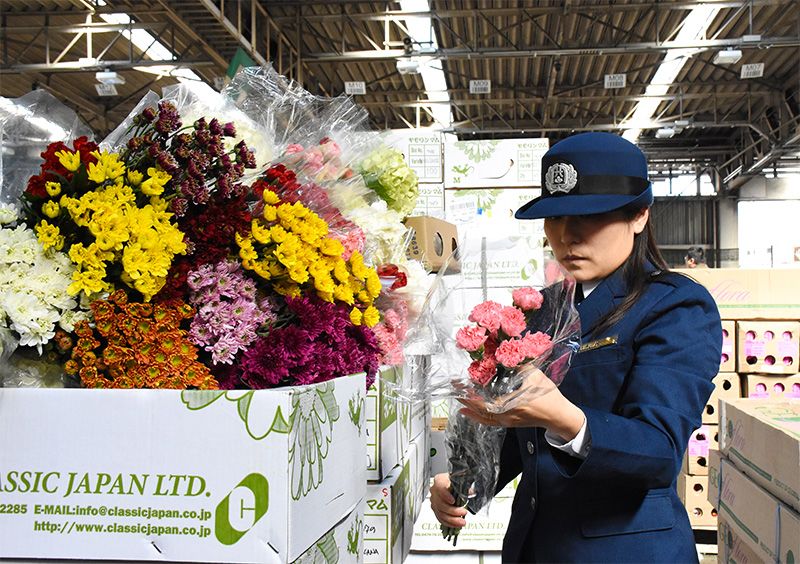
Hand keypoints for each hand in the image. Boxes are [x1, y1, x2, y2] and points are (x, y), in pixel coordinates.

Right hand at [429, 473, 466, 529]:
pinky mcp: (436, 510)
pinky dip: (449, 523)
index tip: (453, 501)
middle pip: (440, 503)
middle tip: (464, 512)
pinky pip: (440, 518)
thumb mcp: (462, 482)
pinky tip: (456, 525)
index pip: (440, 487)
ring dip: (452, 520)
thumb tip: (471, 493)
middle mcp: (434, 491)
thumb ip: (466, 487)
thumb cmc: (456, 482)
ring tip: (462, 522)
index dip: (446, 495)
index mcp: (439, 480)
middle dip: (453, 511)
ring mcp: (434, 501)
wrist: (452, 485)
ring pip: (441, 513)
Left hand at [457, 367, 584, 441]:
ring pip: (484, 418)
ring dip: (470, 408)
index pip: (484, 402)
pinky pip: (490, 422)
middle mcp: (507, 416)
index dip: (469, 394)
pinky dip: (478, 417)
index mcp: (512, 405)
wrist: (559, 415)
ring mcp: (508, 421)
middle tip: (455, 388)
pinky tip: (469, 412)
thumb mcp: (535, 376)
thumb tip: (506, 352)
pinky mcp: (510, 423)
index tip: (459, 384)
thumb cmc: (549, 396)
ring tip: (459, 399)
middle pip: (480, 411)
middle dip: (465, 399)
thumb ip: (519, 365)